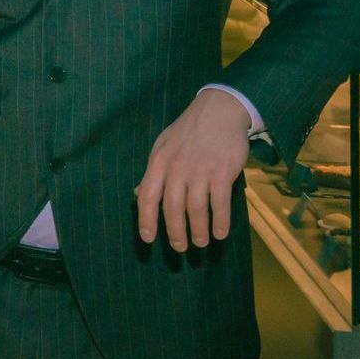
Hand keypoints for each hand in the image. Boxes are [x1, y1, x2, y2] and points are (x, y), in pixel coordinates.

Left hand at [135, 88, 251, 250]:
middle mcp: (176, 168)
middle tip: (180, 248)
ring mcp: (200, 170)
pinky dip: (220, 222)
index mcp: (158, 162)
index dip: (145, 220)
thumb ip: (152, 172)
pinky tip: (220, 233)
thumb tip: (137, 193)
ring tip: (201, 243)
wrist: (219, 110)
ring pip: (196, 209)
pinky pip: (220, 203)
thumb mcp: (162, 146)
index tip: (148, 239)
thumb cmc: (189, 130)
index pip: (146, 196)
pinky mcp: (222, 171)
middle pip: (172, 208)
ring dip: (199, 230)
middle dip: (175, 232)